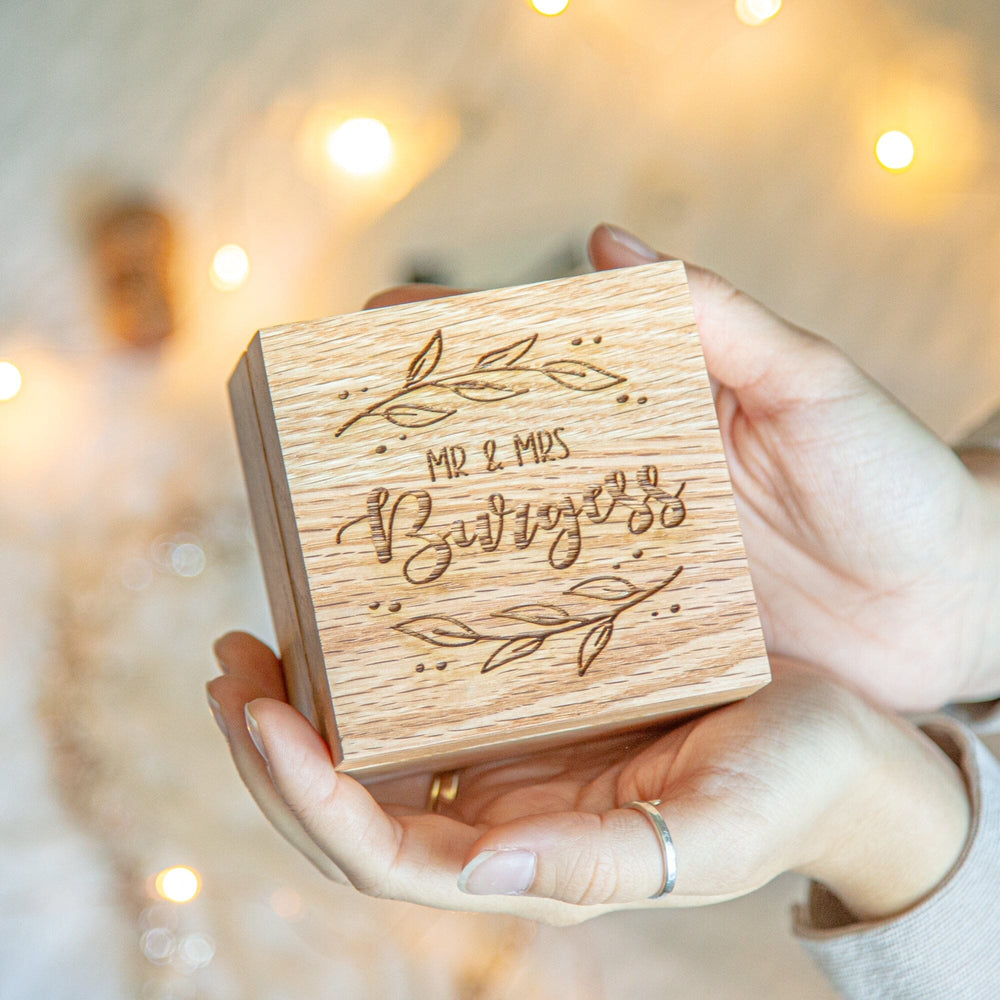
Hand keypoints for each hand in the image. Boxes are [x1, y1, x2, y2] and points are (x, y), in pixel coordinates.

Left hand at [207, 632, 968, 924]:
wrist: (831, 749)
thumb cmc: (785, 791)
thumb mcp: (710, 833)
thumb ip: (601, 868)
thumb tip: (481, 877)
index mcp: (526, 861)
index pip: (384, 857)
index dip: (311, 800)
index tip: (263, 719)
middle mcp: (495, 819)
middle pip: (345, 810)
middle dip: (270, 752)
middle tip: (228, 667)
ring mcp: (502, 764)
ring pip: (364, 757)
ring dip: (295, 708)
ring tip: (250, 640)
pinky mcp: (521, 708)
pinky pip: (418, 696)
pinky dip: (362, 671)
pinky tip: (336, 620)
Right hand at [368, 228, 999, 708]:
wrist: (952, 608)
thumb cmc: (895, 482)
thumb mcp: (813, 386)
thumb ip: (723, 321)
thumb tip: (609, 239)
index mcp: (656, 412)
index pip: (540, 365)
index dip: (460, 341)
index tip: (376, 324)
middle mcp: (627, 486)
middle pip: (506, 458)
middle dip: (421, 446)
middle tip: (334, 444)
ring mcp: (631, 563)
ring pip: (517, 547)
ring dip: (444, 544)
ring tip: (362, 545)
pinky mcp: (647, 638)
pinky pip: (561, 632)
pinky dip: (504, 631)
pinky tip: (445, 637)